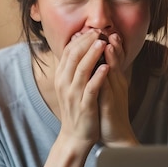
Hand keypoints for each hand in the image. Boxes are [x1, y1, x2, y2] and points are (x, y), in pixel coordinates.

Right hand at [54, 30, 108, 147]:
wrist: (75, 136)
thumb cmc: (76, 109)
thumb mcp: (71, 87)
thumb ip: (73, 69)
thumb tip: (79, 49)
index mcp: (61, 77)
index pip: (68, 52)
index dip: (80, 39)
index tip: (92, 30)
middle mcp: (65, 84)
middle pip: (73, 57)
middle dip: (86, 42)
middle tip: (98, 31)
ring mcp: (74, 95)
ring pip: (81, 70)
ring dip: (92, 55)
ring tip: (102, 43)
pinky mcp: (84, 106)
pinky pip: (90, 88)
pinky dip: (98, 77)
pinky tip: (106, 68)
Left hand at [99, 33, 138, 145]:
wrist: (117, 137)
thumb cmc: (109, 114)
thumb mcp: (108, 91)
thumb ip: (104, 77)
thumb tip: (98, 62)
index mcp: (115, 81)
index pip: (114, 59)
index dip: (112, 45)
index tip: (105, 31)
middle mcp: (117, 86)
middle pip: (116, 62)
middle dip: (114, 46)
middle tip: (111, 31)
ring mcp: (114, 95)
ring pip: (113, 73)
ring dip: (112, 58)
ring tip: (109, 43)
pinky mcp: (109, 106)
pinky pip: (107, 90)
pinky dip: (105, 79)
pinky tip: (103, 70)